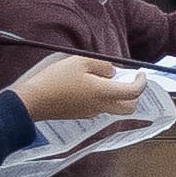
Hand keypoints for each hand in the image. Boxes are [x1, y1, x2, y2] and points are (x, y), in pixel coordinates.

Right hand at [12, 53, 136, 122]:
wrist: (33, 101)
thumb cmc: (56, 79)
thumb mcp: (80, 62)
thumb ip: (102, 66)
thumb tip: (112, 72)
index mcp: (104, 93)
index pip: (134, 92)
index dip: (141, 82)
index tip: (140, 73)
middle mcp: (101, 106)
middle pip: (128, 108)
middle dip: (133, 95)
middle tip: (127, 80)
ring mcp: (91, 113)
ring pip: (114, 108)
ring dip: (116, 96)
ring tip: (103, 79)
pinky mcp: (81, 115)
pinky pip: (99, 108)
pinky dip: (101, 98)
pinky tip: (88, 86)